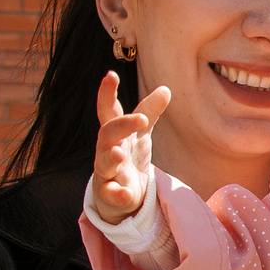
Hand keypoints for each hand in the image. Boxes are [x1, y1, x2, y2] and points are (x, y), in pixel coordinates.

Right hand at [90, 76, 171, 222]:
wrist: (120, 195)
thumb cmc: (128, 159)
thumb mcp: (139, 135)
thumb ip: (149, 113)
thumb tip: (165, 88)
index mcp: (114, 134)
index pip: (108, 111)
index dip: (107, 93)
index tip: (111, 74)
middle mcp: (106, 150)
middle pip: (107, 133)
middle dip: (121, 125)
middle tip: (142, 119)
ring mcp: (106, 172)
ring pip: (103, 163)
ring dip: (111, 158)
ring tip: (121, 155)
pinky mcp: (109, 194)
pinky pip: (110, 194)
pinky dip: (117, 194)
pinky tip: (127, 194)